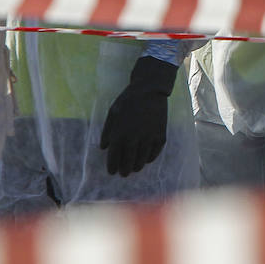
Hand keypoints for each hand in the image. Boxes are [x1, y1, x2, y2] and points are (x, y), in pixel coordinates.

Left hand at [100, 56, 177, 176]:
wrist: (150, 90)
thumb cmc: (128, 100)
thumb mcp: (112, 113)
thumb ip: (107, 131)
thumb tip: (104, 148)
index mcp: (119, 134)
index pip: (114, 158)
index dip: (112, 167)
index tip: (112, 171)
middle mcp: (134, 139)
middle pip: (128, 162)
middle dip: (124, 170)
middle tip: (123, 173)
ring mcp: (148, 138)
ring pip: (142, 160)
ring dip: (137, 166)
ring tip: (134, 168)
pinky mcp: (160, 136)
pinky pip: (155, 153)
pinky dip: (150, 158)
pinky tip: (147, 159)